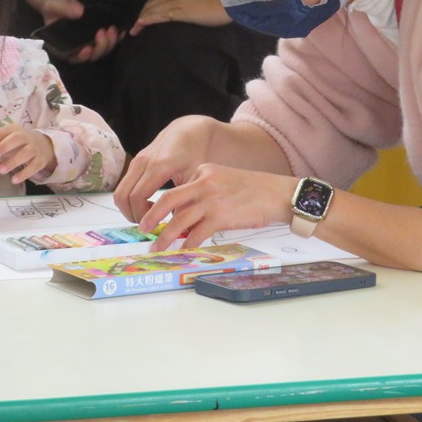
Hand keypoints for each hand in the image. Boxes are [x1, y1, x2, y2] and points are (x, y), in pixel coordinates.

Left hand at [0, 125, 56, 184]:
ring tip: (1, 170)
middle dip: (4, 147)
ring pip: (26, 153)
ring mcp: (34, 148)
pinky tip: (14, 180)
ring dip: (13, 161)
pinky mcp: (40, 160)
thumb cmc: (17, 142)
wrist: (43, 145)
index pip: (0, 134)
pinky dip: (24, 173)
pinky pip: (34, 166)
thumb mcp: (4, 138)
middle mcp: (25, 137)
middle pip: (16, 139)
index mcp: (13, 130)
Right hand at [36, 0, 122, 63]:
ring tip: (112, 29)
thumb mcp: (56, 4)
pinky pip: (110, 41)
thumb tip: (79, 11)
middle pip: (92, 55)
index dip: (81, 56)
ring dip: (109, 43)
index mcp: (63, 46)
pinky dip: (117, 38)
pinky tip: (121, 31)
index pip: (72, 57)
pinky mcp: (98, 37)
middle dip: (100, 46)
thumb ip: (65, 8)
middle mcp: (77, 48)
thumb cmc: (54, 5)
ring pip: (102, 50)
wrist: (62, 2)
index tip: (88, 48)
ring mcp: (89, 43)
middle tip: (103, 32)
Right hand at [114, 115, 220, 222]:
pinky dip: (130, 200)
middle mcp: (143, 162)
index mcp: (159, 165)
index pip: (138, 197)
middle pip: (123, 196)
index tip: (154, 227)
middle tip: (149, 226)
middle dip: (132, 216)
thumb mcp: (196, 177)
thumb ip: (185, 200)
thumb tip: (177, 227)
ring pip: (119, 192)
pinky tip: (148, 205)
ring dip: (129, 209)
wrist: (189, 131)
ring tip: (149, 217)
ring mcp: (136, 161)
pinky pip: (124, 186)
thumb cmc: (195, 153)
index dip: (141, 216)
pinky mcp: (134, 163)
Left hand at [129, 0, 229, 35]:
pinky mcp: (177, 12)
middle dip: (142, 12)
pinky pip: (157, 16)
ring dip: (141, 18)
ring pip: (152, 9)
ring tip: (135, 29)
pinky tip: (139, 24)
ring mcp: (174, 0)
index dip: (149, 4)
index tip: (144, 12)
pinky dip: (146, 20)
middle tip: (136, 24)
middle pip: (151, 1)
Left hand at [138, 164, 296, 250]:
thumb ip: (204, 193)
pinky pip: (197, 233)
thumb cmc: (254, 191)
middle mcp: (204, 182)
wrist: (279, 194)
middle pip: (168, 200)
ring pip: (178, 219)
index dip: (163, 207)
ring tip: (157, 247)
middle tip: (142, 229)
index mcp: (204, 170)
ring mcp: (212, 199)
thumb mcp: (224, 181)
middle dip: (151, 217)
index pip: (177, 190)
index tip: (154, 219)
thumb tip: (185, 218)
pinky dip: (187, 244)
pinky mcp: (221, 216)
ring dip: (164, 236)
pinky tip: (183, 250)